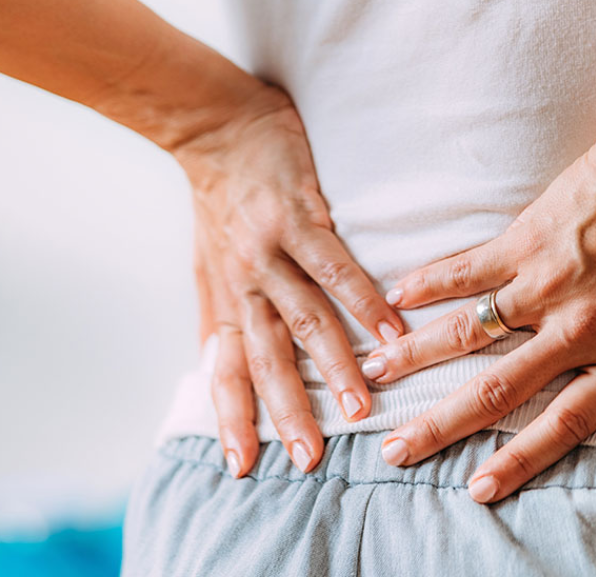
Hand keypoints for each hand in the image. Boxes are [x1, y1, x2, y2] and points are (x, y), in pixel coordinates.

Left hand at [175, 89, 403, 477]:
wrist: (213, 127)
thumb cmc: (217, 201)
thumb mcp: (206, 267)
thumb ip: (216, 318)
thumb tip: (208, 365)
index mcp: (225, 299)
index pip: (225, 371)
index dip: (232, 418)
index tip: (243, 468)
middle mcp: (244, 284)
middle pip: (265, 358)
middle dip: (287, 411)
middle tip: (310, 458)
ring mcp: (270, 252)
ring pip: (304, 319)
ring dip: (335, 365)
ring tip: (362, 407)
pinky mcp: (299, 218)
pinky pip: (336, 267)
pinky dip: (363, 301)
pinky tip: (389, 328)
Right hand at [363, 103, 595, 502]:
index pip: (565, 422)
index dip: (520, 458)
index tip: (476, 487)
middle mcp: (580, 329)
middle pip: (499, 391)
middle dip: (441, 424)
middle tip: (393, 448)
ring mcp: (547, 284)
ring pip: (471, 334)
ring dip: (418, 360)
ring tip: (372, 379)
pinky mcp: (528, 238)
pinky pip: (469, 269)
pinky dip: (430, 284)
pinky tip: (392, 300)